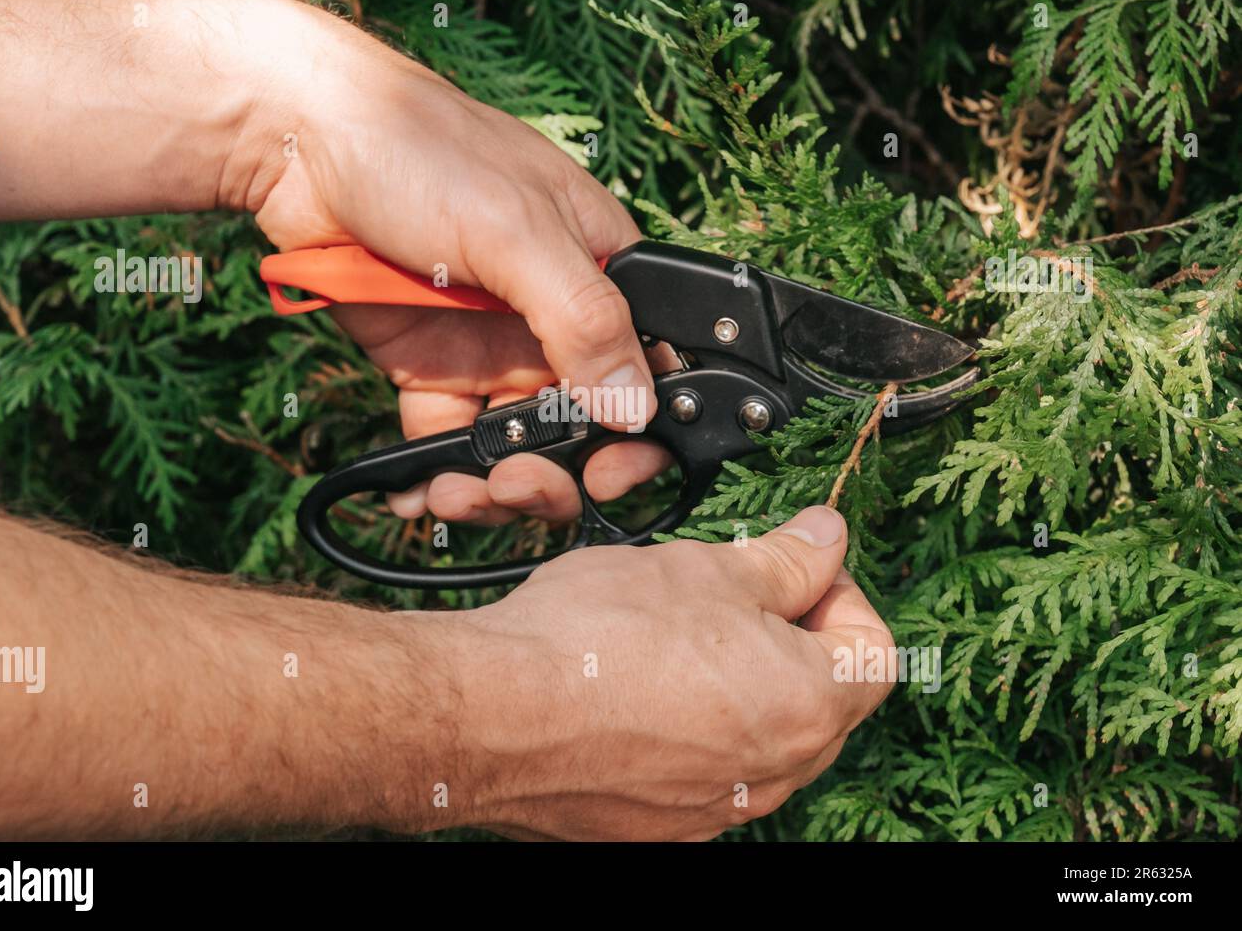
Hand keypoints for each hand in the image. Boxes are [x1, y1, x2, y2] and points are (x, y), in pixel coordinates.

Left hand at [250, 19, 666, 523]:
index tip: (607, 475)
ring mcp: (489, 347)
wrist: (301, 142)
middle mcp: (551, 320)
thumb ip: (586, 320)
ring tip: (456, 496)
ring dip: (493, 484)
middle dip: (557, 474)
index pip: (648, 371)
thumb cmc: (423, 151)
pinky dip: (433, 474)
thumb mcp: (520, 230)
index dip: (639, 435)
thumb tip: (637, 408)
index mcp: (600, 274)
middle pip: (581, 425)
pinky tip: (417, 493)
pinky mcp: (429, 365)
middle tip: (520, 486)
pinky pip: (443, 437)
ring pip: (513, 444)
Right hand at [446, 506, 895, 839]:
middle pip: (824, 700)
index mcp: (807, 705)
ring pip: (763, 738)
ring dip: (744, 685)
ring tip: (680, 638)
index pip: (874, 649)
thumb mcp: (706, 568)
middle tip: (736, 595)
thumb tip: (824, 541)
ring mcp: (716, 810)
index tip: (797, 567)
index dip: (842, 594)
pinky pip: (706, 772)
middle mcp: (774, 774)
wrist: (491, 716)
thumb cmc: (596, 641)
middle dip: (795, 639)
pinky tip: (642, 689)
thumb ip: (787, 559)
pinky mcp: (659, 824)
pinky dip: (694, 728)